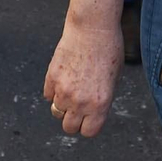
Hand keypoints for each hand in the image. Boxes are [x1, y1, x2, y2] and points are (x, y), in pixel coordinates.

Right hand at [43, 18, 123, 136]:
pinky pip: (48, 95)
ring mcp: (63, 91)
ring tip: (72, 86)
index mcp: (100, 104)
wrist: (92, 28)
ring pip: (56, 111)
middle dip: (73, 119)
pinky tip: (64, 76)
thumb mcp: (114, 79)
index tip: (90, 117)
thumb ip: (102, 100)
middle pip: (69, 127)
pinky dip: (53, 90)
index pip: (89, 132)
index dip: (89, 125)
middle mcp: (80, 101)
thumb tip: (91, 113)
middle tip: (78, 106)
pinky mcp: (51, 78)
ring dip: (63, 104)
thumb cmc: (109, 50)